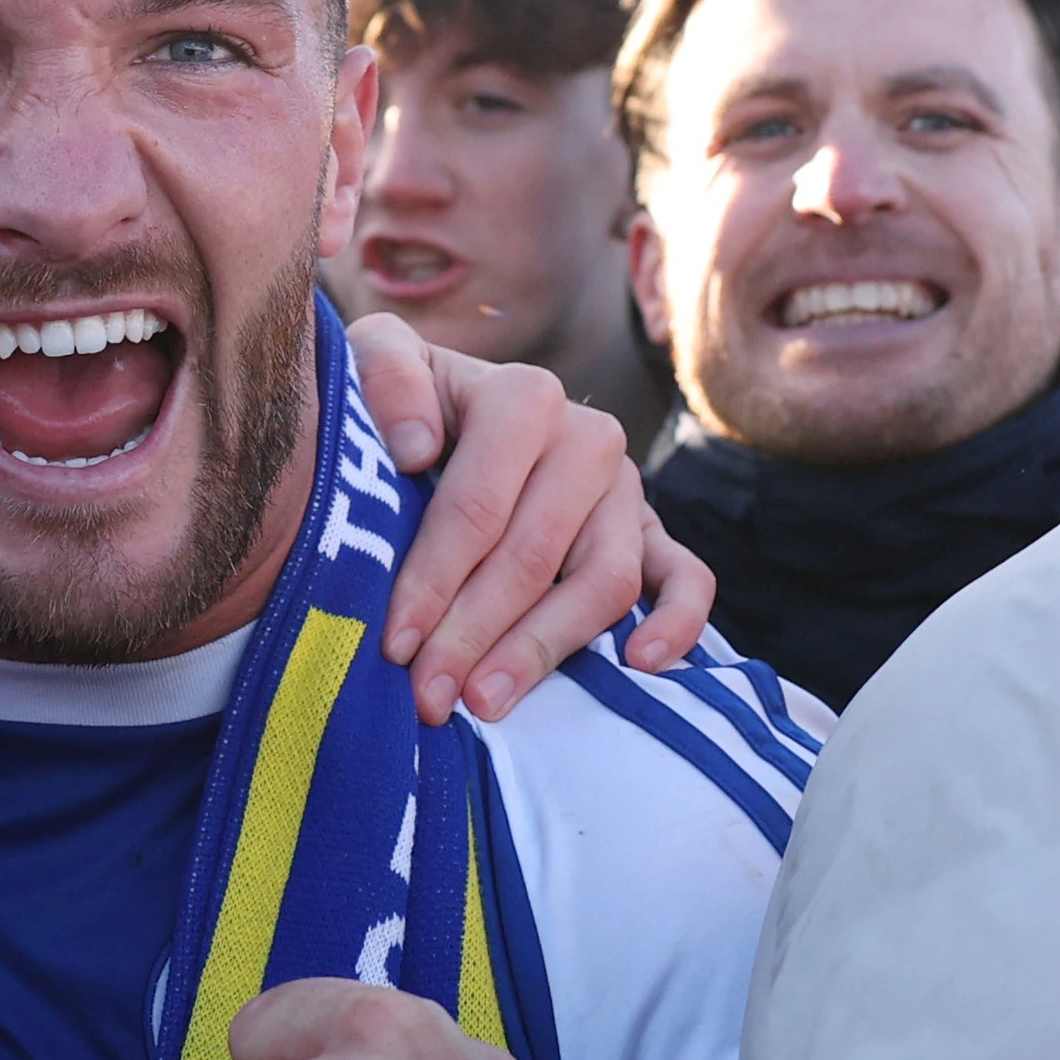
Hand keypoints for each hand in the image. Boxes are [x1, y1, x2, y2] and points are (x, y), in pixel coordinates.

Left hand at [343, 322, 715, 720]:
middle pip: (535, 555)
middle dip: (474, 633)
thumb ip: (383, 377)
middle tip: (428, 695)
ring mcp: (625, 489)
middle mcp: (587, 439)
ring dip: (545, 649)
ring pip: (604, 580)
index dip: (433, 579)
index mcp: (524, 399)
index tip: (395, 641)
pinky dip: (678, 622)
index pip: (478, 506)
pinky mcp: (650, 531)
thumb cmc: (403, 400)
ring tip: (487, 701)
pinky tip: (638, 664)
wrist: (447, 405)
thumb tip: (416, 447)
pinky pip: (687, 578)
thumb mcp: (372, 357)